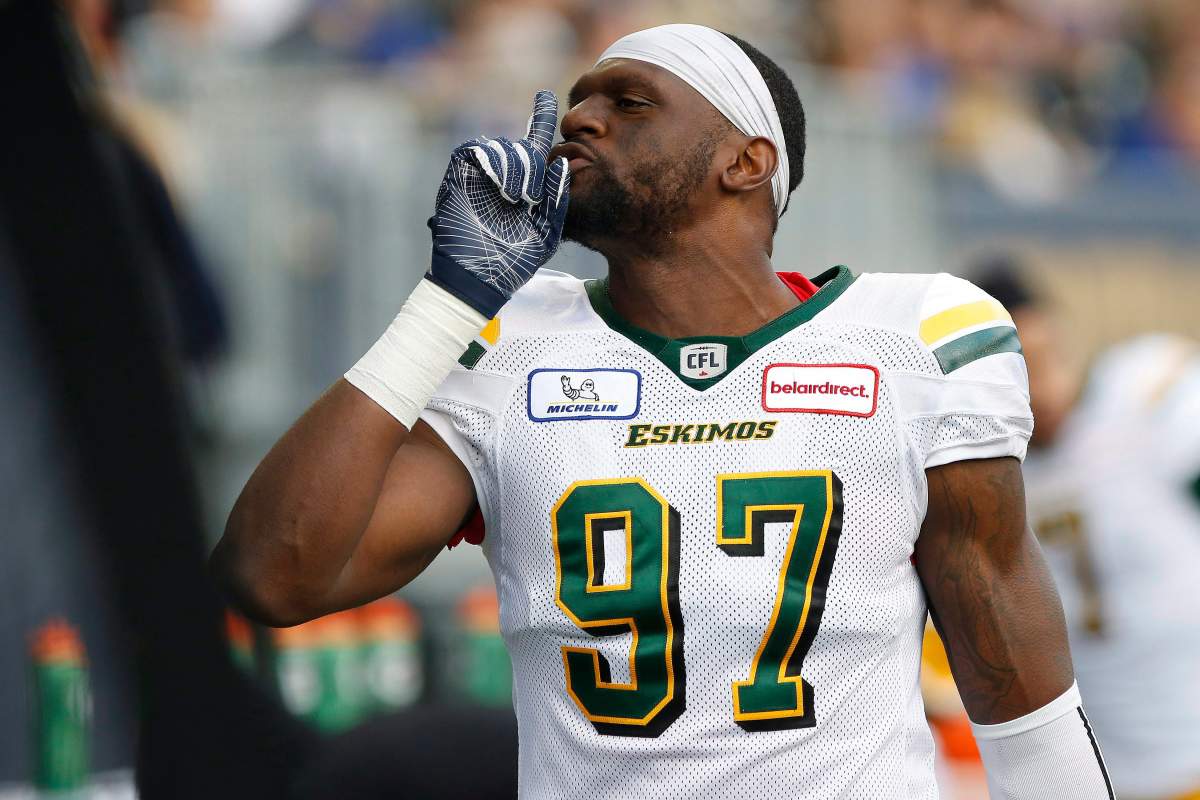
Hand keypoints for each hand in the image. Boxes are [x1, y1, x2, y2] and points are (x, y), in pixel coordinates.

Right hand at [426, 90, 569, 317]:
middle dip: (531, 168)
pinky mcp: (459, 175)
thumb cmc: (515, 261)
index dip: (541, 117)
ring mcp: (480, 173)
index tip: (548, 97)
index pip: (535, 143)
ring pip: (501, 147)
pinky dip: (492, 162)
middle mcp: (504, 174)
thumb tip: (564, 164)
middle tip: (528, 199)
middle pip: (522, 147)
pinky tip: (502, 186)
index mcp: (527, 184)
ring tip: (516, 198)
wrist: (480, 277)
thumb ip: (558, 198)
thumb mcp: (548, 230)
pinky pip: (475, 150)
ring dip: (514, 168)